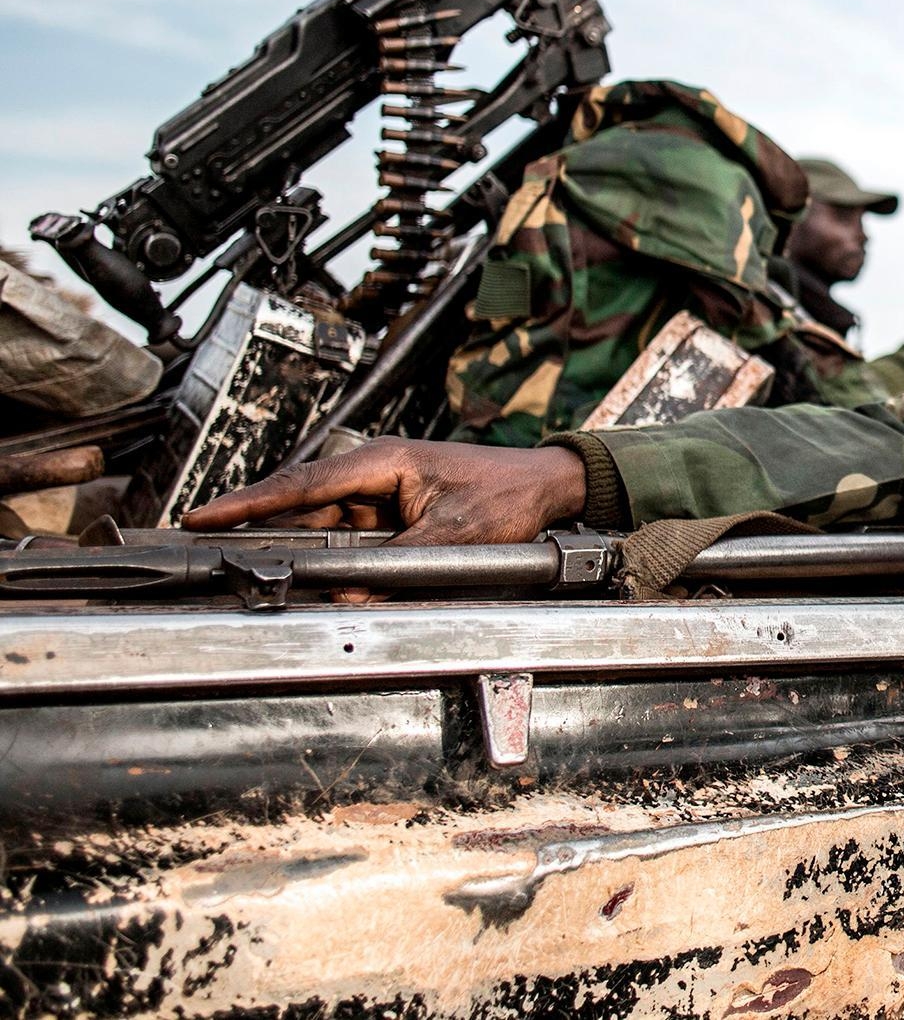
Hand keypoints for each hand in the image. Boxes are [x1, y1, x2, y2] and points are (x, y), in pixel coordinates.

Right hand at [181, 438, 587, 546]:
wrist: (545, 486)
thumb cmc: (508, 493)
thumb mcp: (454, 535)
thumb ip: (400, 566)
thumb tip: (352, 594)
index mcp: (382, 462)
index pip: (301, 485)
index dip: (248, 503)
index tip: (204, 515)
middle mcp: (375, 472)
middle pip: (302, 505)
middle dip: (259, 526)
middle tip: (211, 548)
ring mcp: (383, 492)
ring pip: (323, 524)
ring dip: (298, 547)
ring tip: (253, 566)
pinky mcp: (393, 512)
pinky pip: (348, 535)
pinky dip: (331, 554)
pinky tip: (315, 574)